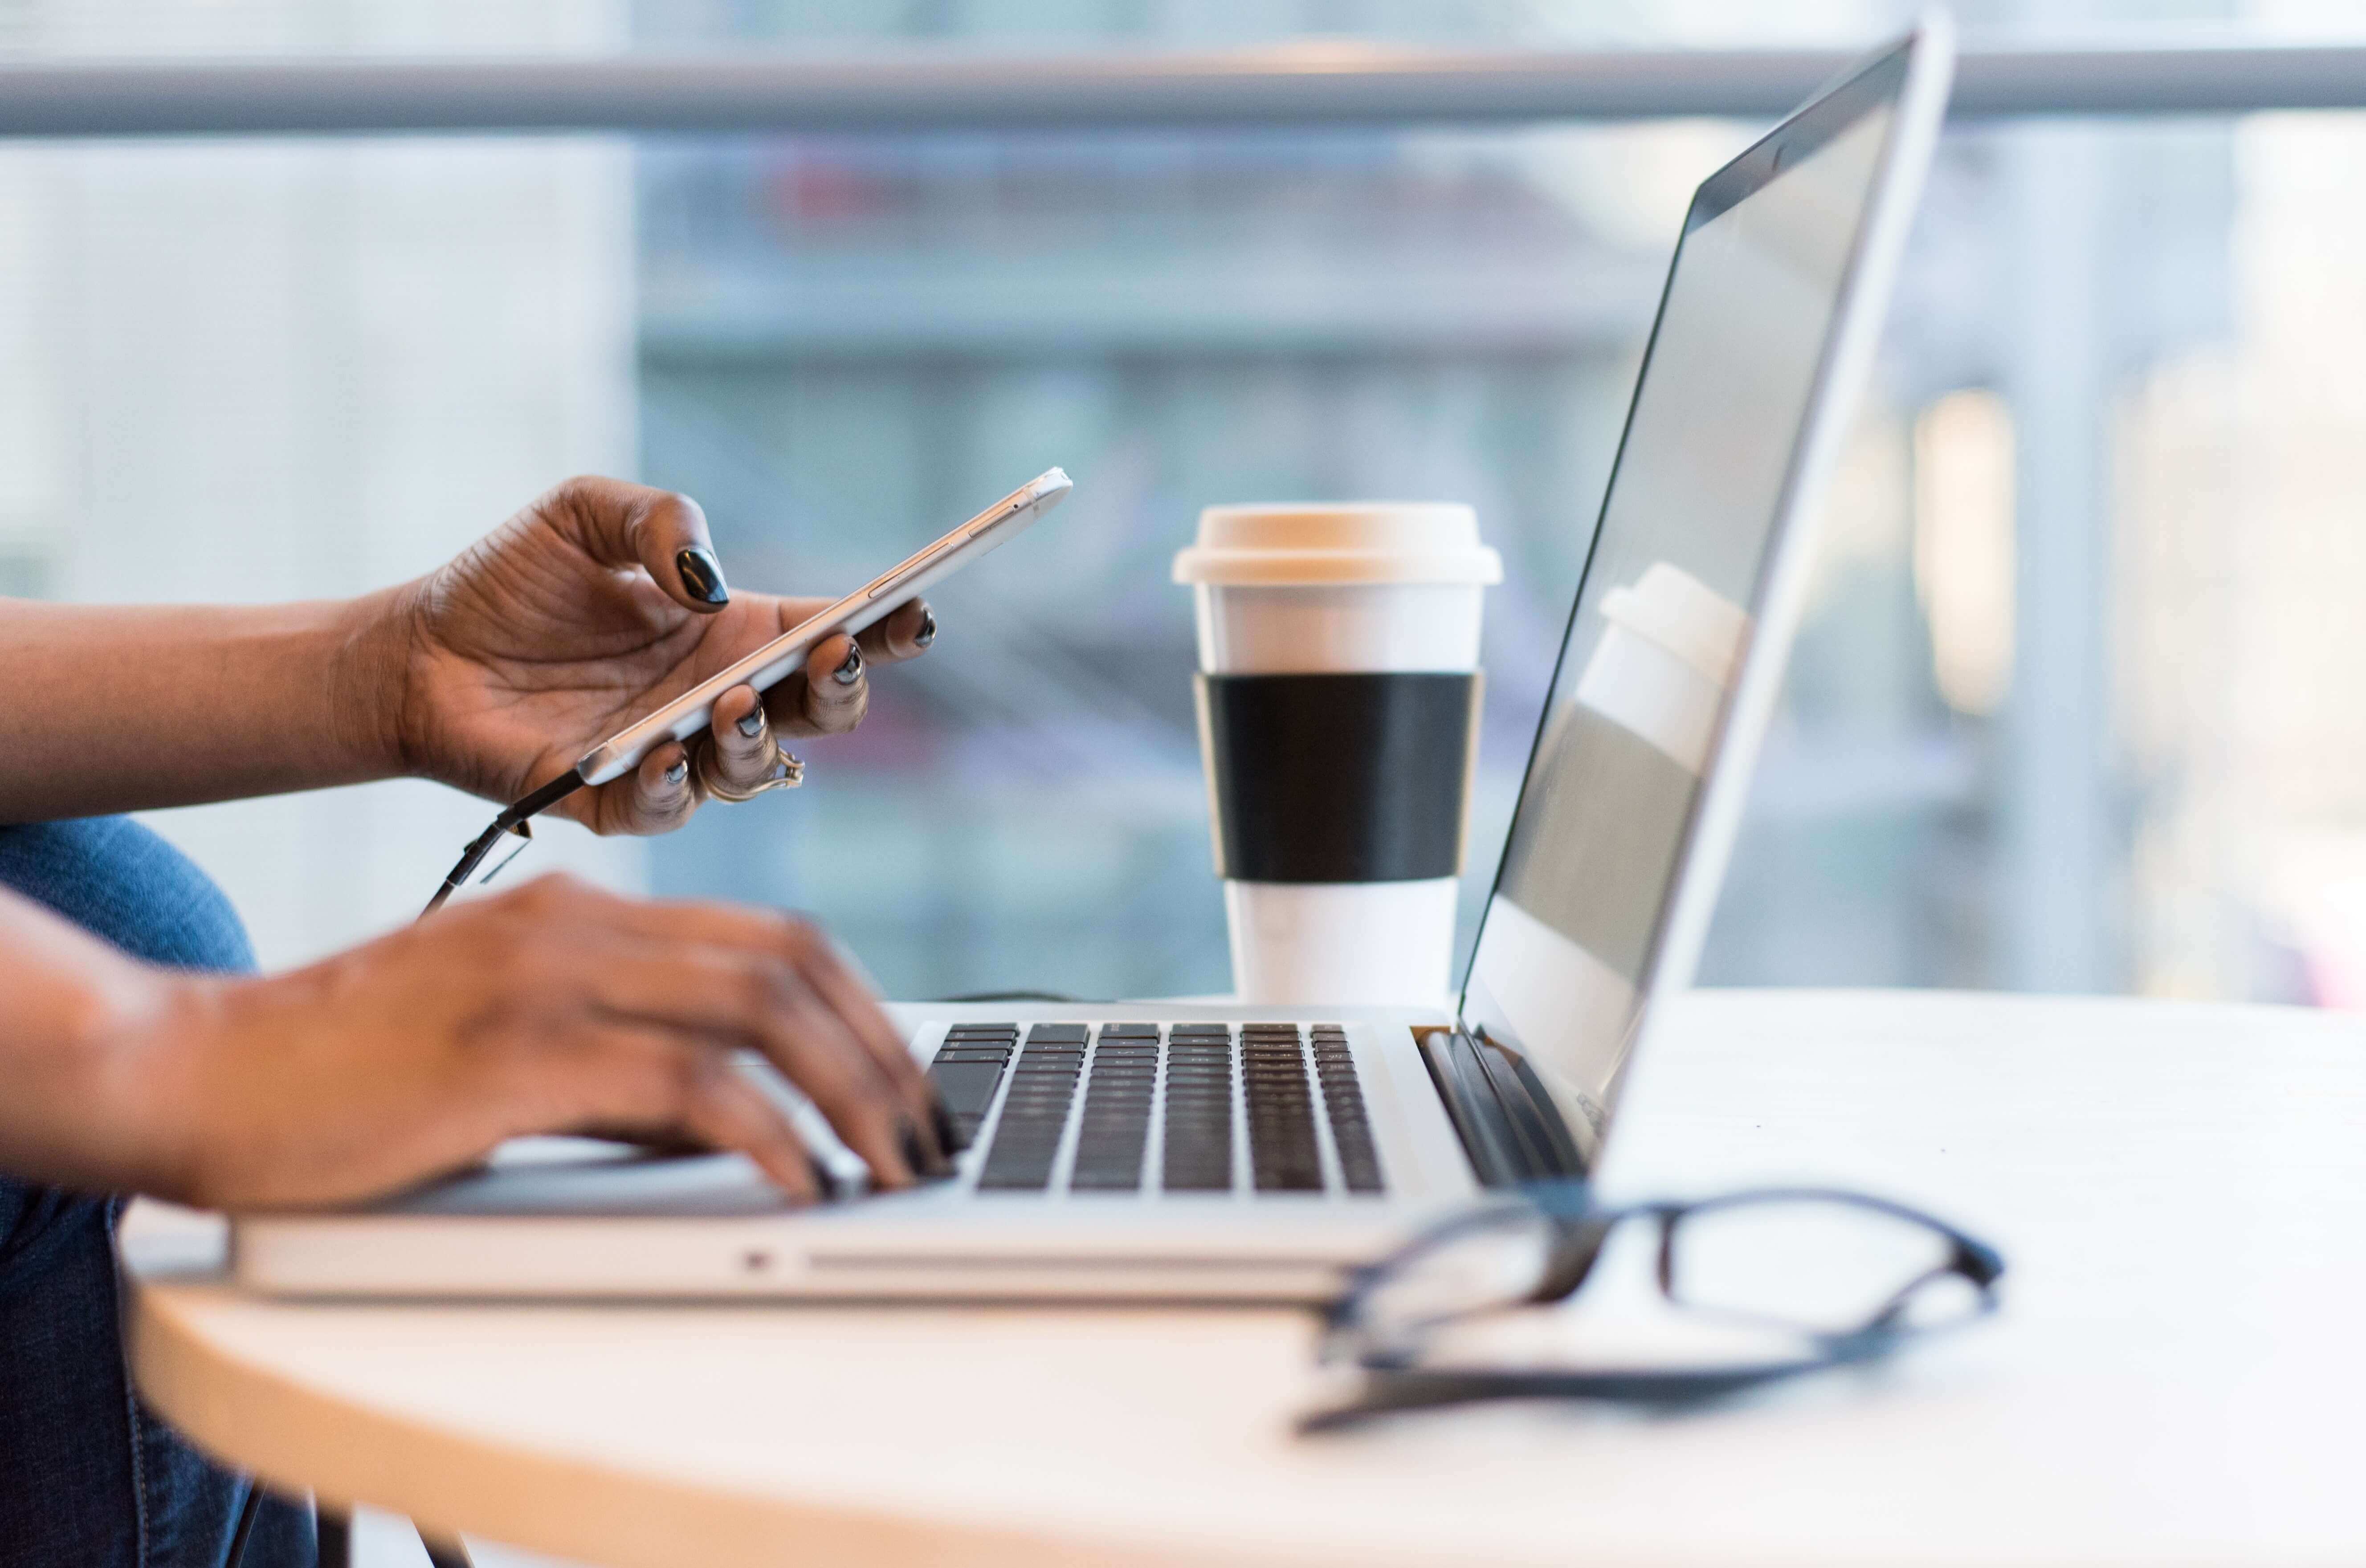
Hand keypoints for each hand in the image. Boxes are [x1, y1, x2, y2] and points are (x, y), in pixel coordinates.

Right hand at [103, 875, 953, 1209]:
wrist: (197, 1071)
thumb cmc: (347, 1075)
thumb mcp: (510, 1047)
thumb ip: (622, 1067)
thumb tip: (733, 1123)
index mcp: (582, 910)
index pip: (773, 936)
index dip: (863, 1007)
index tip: (906, 1082)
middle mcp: (578, 924)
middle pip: (792, 962)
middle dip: (884, 1052)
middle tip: (927, 1132)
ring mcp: (546, 979)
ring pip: (760, 1010)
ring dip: (850, 1092)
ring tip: (893, 1166)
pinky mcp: (514, 1052)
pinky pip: (686, 1084)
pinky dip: (765, 1134)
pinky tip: (799, 1181)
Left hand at [383, 476, 935, 832]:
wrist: (415, 652)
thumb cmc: (508, 582)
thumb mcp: (583, 513)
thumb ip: (657, 520)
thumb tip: (708, 581)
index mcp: (731, 633)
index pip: (830, 634)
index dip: (883, 627)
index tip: (915, 609)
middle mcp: (718, 699)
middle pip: (819, 713)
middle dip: (843, 689)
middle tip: (832, 655)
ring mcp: (674, 756)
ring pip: (756, 770)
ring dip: (758, 738)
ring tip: (732, 701)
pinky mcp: (615, 802)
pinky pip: (668, 809)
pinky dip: (675, 786)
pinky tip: (663, 750)